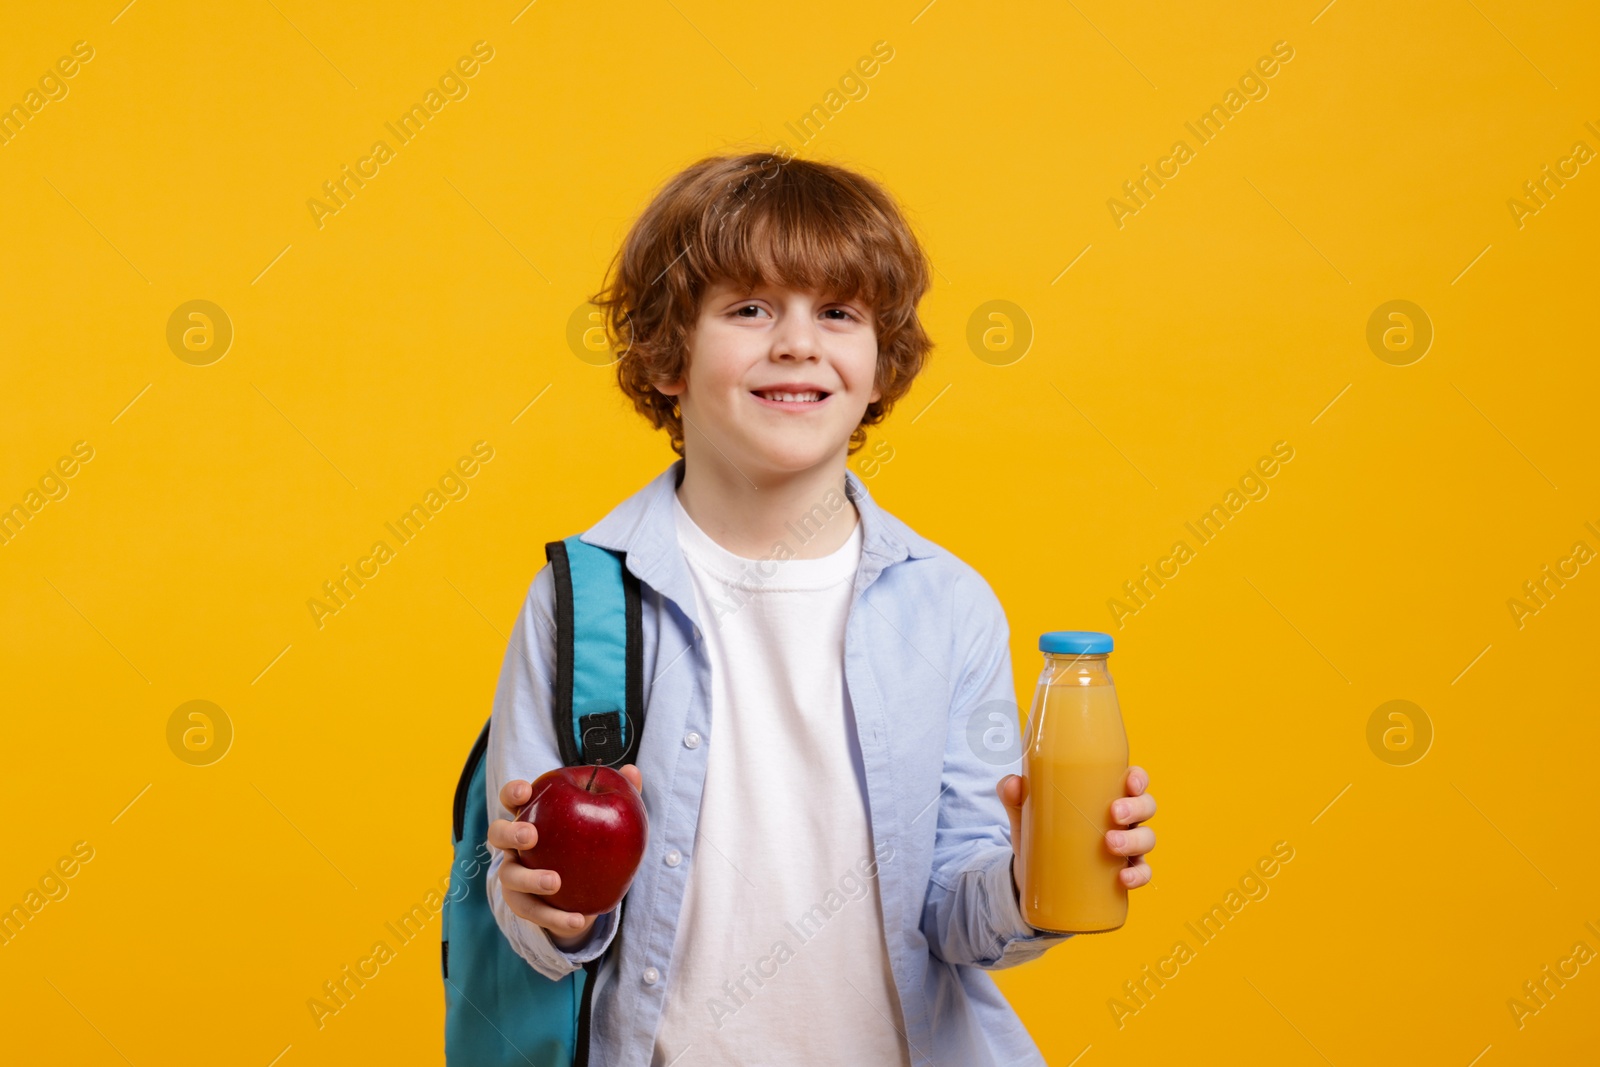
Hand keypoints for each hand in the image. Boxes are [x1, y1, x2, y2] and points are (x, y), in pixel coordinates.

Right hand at [488, 764, 643, 949]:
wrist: (582, 890)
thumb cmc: (588, 842)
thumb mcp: (604, 818)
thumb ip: (619, 794)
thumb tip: (633, 771)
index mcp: (532, 816)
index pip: (513, 799)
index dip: (513, 792)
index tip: (525, 792)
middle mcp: (515, 845)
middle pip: (498, 833)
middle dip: (511, 833)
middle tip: (531, 837)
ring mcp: (516, 875)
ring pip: (510, 876)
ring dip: (531, 879)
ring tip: (555, 882)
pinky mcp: (525, 905)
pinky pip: (536, 913)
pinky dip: (555, 918)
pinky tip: (578, 920)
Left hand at [996, 764, 1157, 896]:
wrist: (1033, 877)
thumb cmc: (1040, 832)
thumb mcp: (1026, 814)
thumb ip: (1015, 797)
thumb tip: (1011, 783)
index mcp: (1105, 796)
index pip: (1133, 781)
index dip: (1139, 778)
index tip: (1129, 782)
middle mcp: (1122, 820)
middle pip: (1146, 807)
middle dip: (1136, 808)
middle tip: (1114, 814)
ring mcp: (1126, 847)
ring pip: (1147, 839)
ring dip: (1135, 841)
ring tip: (1111, 845)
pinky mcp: (1121, 874)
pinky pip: (1142, 873)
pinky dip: (1139, 875)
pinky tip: (1124, 878)